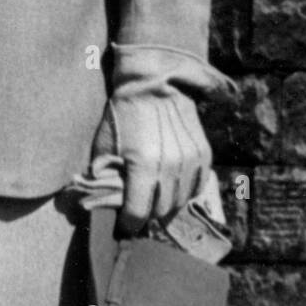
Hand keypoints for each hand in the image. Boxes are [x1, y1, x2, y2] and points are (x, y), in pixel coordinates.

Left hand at [92, 89, 210, 234]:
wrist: (151, 81)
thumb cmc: (122, 114)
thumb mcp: (104, 145)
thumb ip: (105, 178)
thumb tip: (102, 203)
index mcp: (143, 166)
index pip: (138, 213)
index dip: (129, 223)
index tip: (124, 224)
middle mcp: (170, 167)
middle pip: (160, 210)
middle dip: (146, 212)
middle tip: (137, 205)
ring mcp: (190, 161)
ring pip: (179, 201)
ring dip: (165, 202)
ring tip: (153, 193)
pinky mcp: (203, 154)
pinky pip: (196, 186)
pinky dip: (184, 190)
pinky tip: (172, 183)